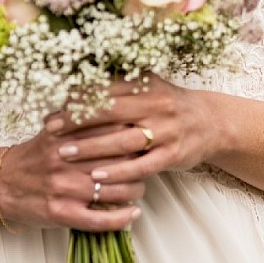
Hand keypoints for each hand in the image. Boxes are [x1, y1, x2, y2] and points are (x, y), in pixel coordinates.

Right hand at [0, 120, 145, 233]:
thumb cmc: (35, 155)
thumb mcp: (54, 128)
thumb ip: (82, 116)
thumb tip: (119, 103)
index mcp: (66, 134)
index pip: (114, 129)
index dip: (135, 133)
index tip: (144, 137)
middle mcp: (66, 159)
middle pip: (120, 159)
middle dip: (140, 162)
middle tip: (147, 163)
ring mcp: (64, 188)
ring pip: (116, 190)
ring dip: (136, 190)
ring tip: (139, 188)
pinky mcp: (61, 213)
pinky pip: (100, 220)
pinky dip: (122, 218)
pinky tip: (133, 213)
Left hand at [44, 76, 219, 193]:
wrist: (211, 123)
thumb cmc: (169, 106)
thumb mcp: (148, 87)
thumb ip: (118, 87)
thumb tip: (76, 88)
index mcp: (146, 85)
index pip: (105, 90)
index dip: (76, 101)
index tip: (53, 111)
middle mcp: (156, 105)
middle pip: (110, 112)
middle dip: (77, 121)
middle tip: (51, 131)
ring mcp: (166, 131)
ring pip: (123, 140)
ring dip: (92, 147)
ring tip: (65, 153)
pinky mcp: (173, 154)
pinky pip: (142, 165)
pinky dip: (118, 171)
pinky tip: (97, 177)